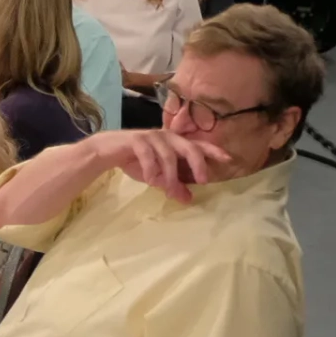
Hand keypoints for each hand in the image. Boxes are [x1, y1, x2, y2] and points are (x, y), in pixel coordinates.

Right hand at [87, 130, 230, 204]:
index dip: (214, 151)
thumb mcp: (156, 176)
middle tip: (203, 180)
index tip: (229, 159)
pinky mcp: (136, 140)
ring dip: (170, 174)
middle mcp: (167, 136)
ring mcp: (151, 137)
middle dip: (197, 163)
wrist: (105, 151)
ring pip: (168, 155)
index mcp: (175, 143)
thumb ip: (172, 185)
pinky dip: (151, 168)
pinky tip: (151, 181)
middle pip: (189, 147)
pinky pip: (148, 155)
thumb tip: (188, 200)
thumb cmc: (134, 161)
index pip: (198, 145)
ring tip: (168, 189)